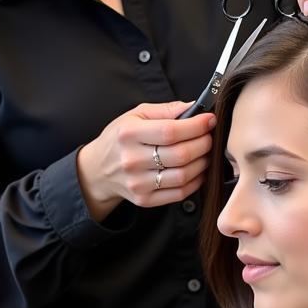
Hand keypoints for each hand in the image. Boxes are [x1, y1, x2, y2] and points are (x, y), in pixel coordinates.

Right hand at [76, 101, 215, 220]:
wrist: (98, 170)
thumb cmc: (121, 139)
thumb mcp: (136, 115)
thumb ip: (166, 110)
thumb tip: (196, 107)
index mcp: (129, 134)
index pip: (170, 131)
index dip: (196, 126)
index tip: (209, 120)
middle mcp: (131, 160)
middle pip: (180, 154)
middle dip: (203, 144)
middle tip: (209, 137)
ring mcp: (137, 183)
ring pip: (183, 175)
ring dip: (203, 163)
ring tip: (205, 153)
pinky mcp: (144, 200)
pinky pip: (180, 193)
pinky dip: (196, 181)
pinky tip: (197, 170)